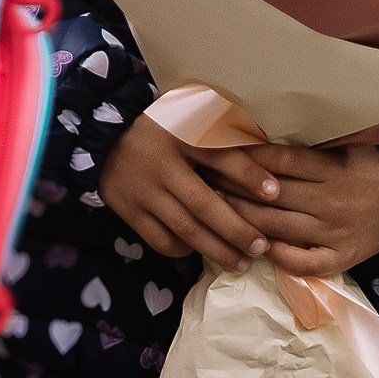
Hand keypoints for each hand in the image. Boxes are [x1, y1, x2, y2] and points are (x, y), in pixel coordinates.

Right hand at [100, 116, 270, 271]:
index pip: (219, 156)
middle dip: (237, 229)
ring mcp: (144, 192)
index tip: (275, 192)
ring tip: (241, 263)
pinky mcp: (131, 212)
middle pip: (204, 204)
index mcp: (180, 136)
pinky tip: (202, 252)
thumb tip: (264, 149)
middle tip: (261, 247)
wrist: (104, 136)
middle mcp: (162, 166)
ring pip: (185, 229)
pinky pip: (161, 240)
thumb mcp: (188, 116)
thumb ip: (220, 131)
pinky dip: (184, 250)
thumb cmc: (160, 126)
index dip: (248, 174)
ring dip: (217, 250)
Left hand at [205, 145, 378, 277]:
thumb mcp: (346, 148)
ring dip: (243, 218)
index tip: (218, 151)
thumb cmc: (370, 169)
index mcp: (330, 170)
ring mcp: (333, 233)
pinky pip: (301, 262)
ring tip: (215, 209)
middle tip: (205, 178)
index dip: (245, 157)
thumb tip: (259, 135)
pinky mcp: (338, 259)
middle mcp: (329, 202)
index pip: (279, 161)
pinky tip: (253, 245)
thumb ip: (308, 148)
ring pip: (277, 227)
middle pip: (271, 194)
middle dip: (233, 186)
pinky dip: (275, 255)